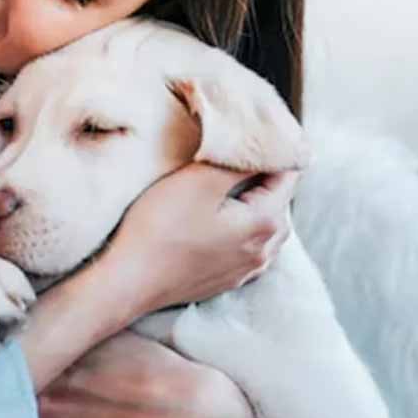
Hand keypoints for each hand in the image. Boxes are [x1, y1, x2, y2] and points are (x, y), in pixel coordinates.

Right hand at [98, 163, 299, 321]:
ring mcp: (245, 270)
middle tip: (232, 158)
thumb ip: (238, 162)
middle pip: (278, 200)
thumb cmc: (160, 228)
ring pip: (262, 226)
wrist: (129, 281)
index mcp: (266, 222)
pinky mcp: (224, 280)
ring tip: (221, 188)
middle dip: (261, 177)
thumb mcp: (198, 181)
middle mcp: (264, 250)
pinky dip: (237, 229)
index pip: (288, 174)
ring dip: (249, 204)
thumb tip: (264, 147)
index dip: (271, 151)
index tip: (248, 137)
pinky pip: (244, 247)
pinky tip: (213, 222)